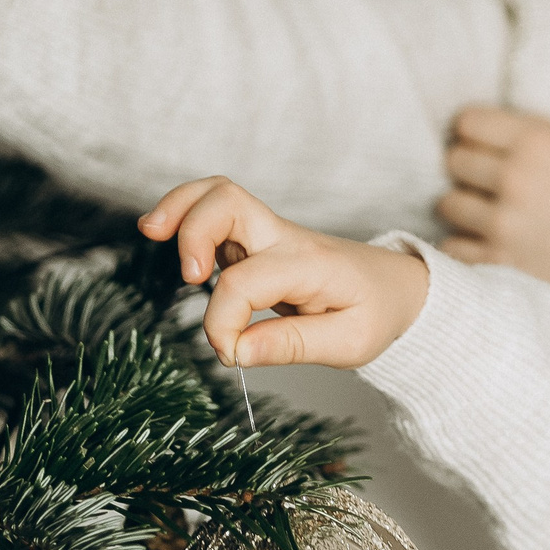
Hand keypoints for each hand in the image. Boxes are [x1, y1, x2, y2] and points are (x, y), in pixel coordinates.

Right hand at [140, 177, 429, 368]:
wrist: (399, 287)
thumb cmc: (376, 312)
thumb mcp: (350, 342)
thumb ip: (291, 345)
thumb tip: (236, 351)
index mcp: (308, 265)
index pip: (246, 283)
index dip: (223, 323)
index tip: (230, 354)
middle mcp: (285, 239)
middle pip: (229, 199)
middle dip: (193, 229)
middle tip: (188, 276)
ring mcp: (268, 235)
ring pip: (218, 195)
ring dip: (180, 208)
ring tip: (150, 231)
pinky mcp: (256, 242)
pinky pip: (216, 215)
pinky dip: (186, 218)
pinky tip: (166, 236)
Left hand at [438, 105, 549, 285]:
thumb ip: (534, 137)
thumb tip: (488, 133)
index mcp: (536, 141)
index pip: (468, 122)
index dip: (475, 132)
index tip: (485, 144)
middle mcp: (514, 177)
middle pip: (454, 160)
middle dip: (469, 168)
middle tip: (488, 181)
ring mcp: (503, 222)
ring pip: (448, 204)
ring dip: (465, 208)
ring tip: (489, 214)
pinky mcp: (500, 261)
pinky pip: (454, 248)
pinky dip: (466, 246)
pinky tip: (486, 243)